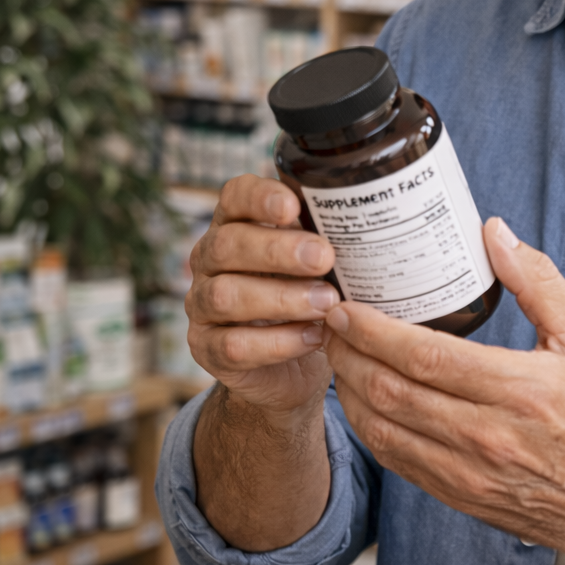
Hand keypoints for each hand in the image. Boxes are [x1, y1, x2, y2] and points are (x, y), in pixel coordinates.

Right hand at [186, 173, 338, 416]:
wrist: (294, 367)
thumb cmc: (308, 297)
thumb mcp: (318, 264)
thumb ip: (326, 239)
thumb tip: (363, 218)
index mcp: (236, 226)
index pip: (234, 197)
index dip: (259, 197)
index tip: (293, 207)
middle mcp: (209, 261)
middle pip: (226, 245)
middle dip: (277, 250)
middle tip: (324, 258)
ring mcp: (201, 306)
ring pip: (225, 296)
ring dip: (281, 298)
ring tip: (326, 303)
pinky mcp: (207, 350)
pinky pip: (234, 346)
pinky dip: (279, 342)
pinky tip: (314, 337)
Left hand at [326, 217, 564, 564]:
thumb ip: (537, 282)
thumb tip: (494, 232)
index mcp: (517, 390)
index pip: (420, 354)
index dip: (369, 329)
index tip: (344, 305)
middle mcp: (487, 436)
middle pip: (388, 390)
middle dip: (345, 354)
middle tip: (327, 323)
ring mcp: (470, 474)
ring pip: (382, 430)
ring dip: (348, 391)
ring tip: (336, 357)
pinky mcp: (462, 498)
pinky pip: (397, 463)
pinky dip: (369, 430)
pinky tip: (362, 401)